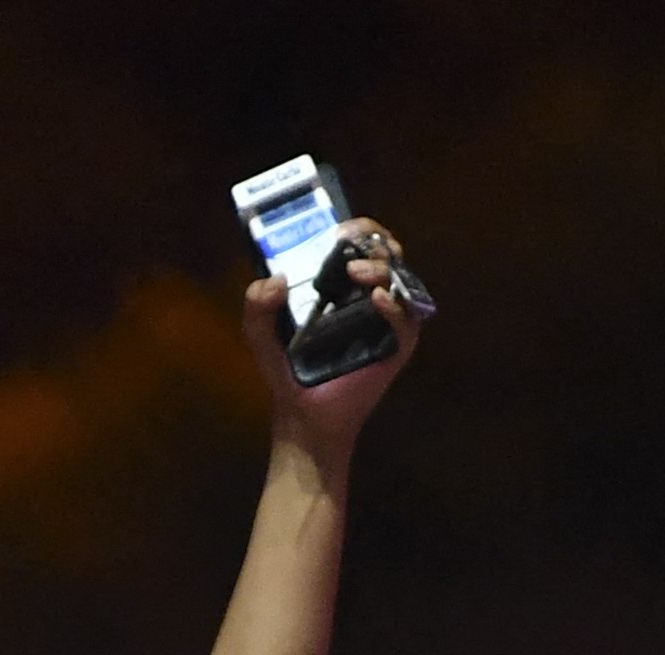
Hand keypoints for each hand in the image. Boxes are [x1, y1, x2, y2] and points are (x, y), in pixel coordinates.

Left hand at [240, 216, 423, 460]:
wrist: (303, 415)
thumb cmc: (287, 371)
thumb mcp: (260, 333)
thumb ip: (256, 304)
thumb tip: (275, 279)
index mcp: (341, 285)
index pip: (360, 243)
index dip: (357, 228)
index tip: (339, 229)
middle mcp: (367, 296)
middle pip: (386, 252)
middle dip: (374, 239)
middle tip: (350, 242)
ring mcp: (386, 320)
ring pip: (400, 278)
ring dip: (381, 267)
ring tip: (356, 272)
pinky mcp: (397, 346)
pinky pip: (408, 318)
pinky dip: (395, 305)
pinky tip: (376, 299)